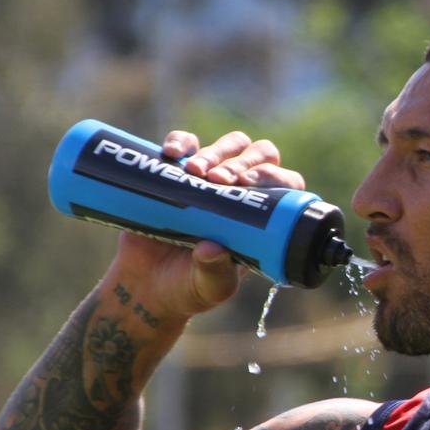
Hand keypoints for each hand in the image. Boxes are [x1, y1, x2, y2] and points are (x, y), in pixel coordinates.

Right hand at [108, 129, 307, 321]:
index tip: (248, 185)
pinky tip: (172, 154)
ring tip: (196, 172)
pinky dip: (181, 141)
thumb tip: (212, 248)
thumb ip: (215, 273)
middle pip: (259, 155)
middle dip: (243, 162)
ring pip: (230, 145)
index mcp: (262, 218)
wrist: (146, 287)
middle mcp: (241, 193)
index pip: (284, 184)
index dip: (273, 177)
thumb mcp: (209, 288)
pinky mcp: (177, 171)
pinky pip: (185, 143)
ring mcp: (210, 178)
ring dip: (216, 151)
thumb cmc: (189, 288)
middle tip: (220, 179)